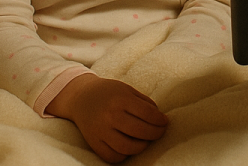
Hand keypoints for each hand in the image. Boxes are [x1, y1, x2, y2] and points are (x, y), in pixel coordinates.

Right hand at [47, 75, 168, 162]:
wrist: (82, 97)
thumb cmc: (109, 92)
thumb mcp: (127, 90)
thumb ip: (144, 102)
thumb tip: (159, 117)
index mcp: (121, 99)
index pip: (147, 113)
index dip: (160, 120)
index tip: (165, 121)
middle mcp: (110, 115)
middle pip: (139, 131)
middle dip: (155, 133)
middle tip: (160, 132)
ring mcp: (101, 131)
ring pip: (127, 147)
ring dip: (142, 146)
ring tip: (146, 140)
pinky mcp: (94, 143)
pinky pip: (112, 156)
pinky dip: (124, 155)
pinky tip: (130, 147)